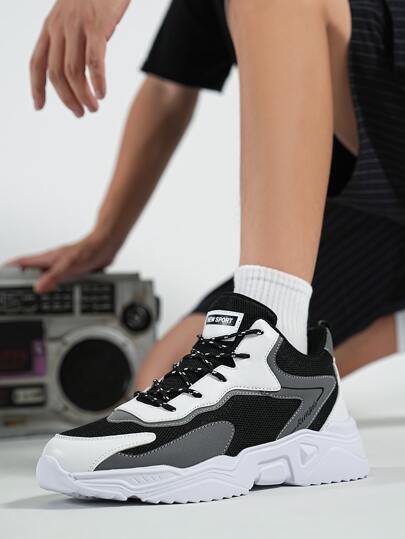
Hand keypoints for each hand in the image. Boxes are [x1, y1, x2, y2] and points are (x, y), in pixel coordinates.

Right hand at [7, 231, 119, 292]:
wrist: (107, 245)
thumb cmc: (89, 250)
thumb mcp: (69, 265)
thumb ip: (54, 276)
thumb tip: (38, 288)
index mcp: (48, 258)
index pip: (23, 262)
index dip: (10, 267)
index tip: (1, 272)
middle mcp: (53, 261)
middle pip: (31, 270)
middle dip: (20, 278)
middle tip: (13, 288)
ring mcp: (62, 265)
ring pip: (45, 275)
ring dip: (38, 283)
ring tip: (31, 293)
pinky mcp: (73, 270)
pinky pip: (58, 278)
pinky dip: (54, 285)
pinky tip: (58, 292)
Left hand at [30, 0, 130, 115]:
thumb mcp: (74, 16)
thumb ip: (71, 39)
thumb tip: (76, 68)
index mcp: (50, 27)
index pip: (36, 62)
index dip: (36, 87)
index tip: (38, 107)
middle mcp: (59, 28)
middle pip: (55, 73)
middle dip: (66, 98)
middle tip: (79, 114)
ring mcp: (77, 27)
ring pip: (73, 71)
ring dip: (83, 95)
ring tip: (93, 108)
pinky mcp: (96, 26)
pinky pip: (94, 61)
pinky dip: (98, 82)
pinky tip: (102, 94)